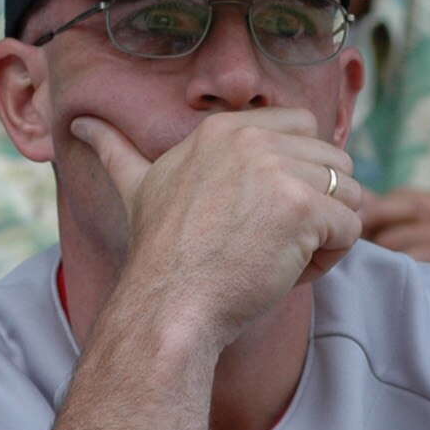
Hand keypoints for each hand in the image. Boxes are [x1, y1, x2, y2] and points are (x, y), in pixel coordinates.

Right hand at [73, 108, 363, 348]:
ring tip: (276, 257)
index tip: (256, 215)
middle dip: (315, 207)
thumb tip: (79, 124)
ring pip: (348, 195)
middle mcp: (253, 137)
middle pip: (333, 163)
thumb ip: (116, 151)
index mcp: (225, 128)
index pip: (303, 131)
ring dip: (324, 235)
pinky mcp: (302, 207)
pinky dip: (328, 260)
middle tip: (267, 243)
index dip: (294, 177)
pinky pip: (350, 228)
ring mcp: (278, 169)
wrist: (168, 306)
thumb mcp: (137, 188)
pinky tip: (285, 272)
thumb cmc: (159, 256)